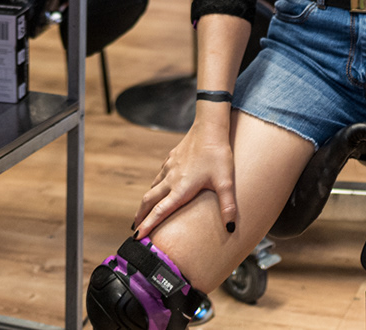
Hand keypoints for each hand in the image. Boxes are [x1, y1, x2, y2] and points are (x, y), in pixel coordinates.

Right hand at [132, 118, 237, 239]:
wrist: (209, 127)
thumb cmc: (218, 155)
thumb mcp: (225, 182)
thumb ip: (227, 206)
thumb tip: (231, 229)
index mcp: (181, 189)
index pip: (159, 211)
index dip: (147, 225)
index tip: (137, 237)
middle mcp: (171, 180)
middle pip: (149, 201)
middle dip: (140, 216)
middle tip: (135, 230)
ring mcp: (169, 168)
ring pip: (152, 188)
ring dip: (146, 202)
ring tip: (144, 213)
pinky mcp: (171, 159)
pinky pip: (159, 177)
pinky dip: (155, 187)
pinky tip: (159, 188)